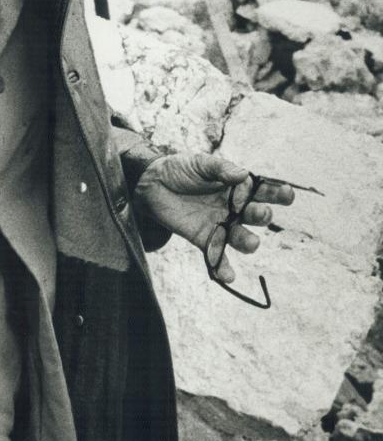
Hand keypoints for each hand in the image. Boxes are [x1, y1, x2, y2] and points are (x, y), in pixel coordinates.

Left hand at [133, 153, 294, 282]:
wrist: (152, 183)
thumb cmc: (182, 169)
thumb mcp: (201, 163)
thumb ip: (221, 169)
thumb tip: (243, 175)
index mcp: (238, 188)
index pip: (264, 191)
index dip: (278, 194)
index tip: (287, 195)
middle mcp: (235, 208)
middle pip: (256, 216)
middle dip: (262, 216)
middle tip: (261, 214)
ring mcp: (220, 224)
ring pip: (241, 238)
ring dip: (248, 242)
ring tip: (252, 244)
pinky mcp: (203, 238)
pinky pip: (217, 255)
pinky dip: (223, 268)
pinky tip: (229, 277)